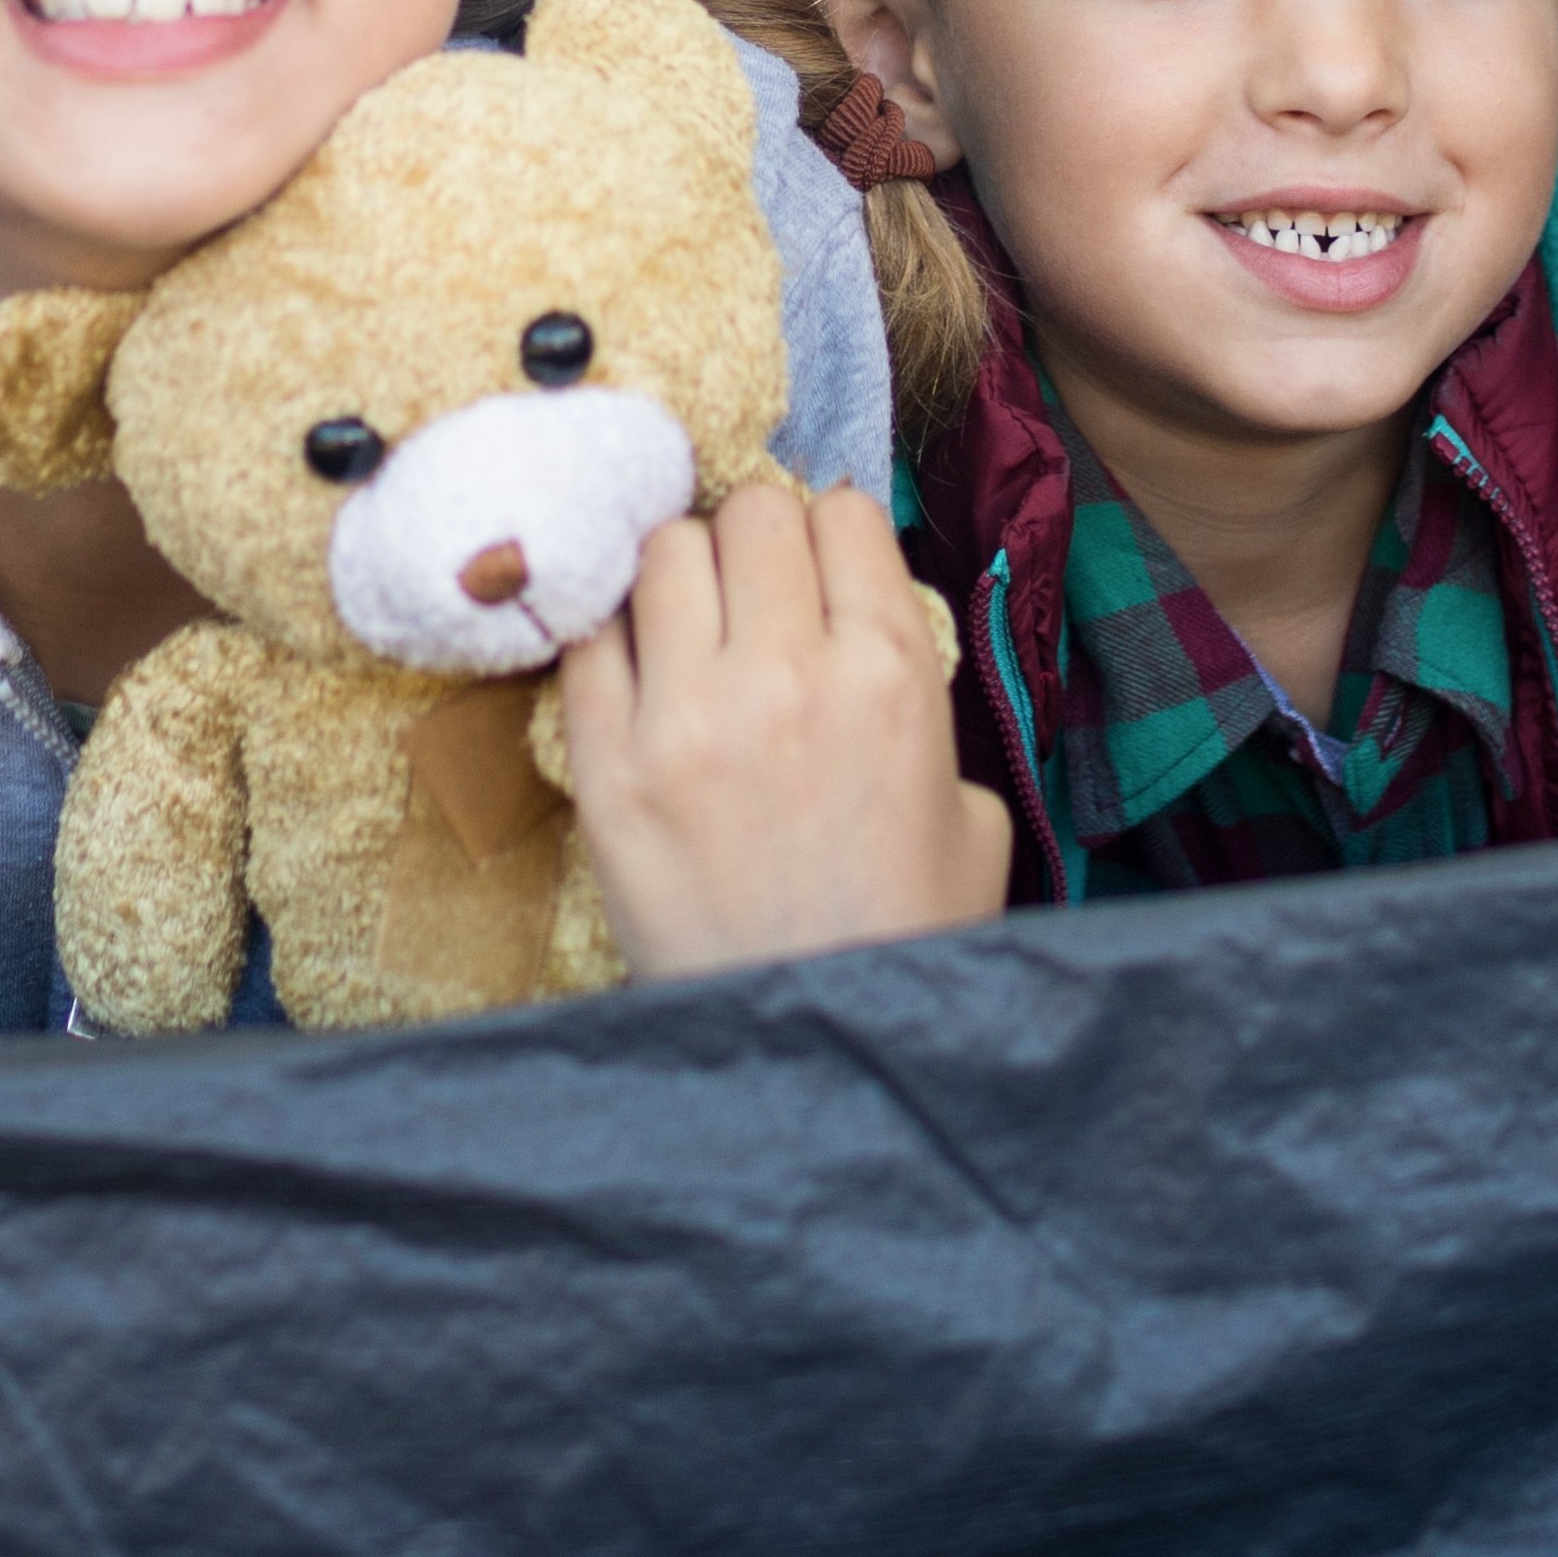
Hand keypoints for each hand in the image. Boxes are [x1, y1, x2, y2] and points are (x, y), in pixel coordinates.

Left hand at [552, 480, 1006, 972]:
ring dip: (682, 575)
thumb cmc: (902, 931)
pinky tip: (636, 671)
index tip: (821, 568)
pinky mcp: (604, 768)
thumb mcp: (969, 807)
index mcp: (889, 674)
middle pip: (748, 513)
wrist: (810, 1044)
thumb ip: (917, 696)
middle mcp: (786, 675)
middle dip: (755, 540)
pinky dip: (613, 639)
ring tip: (691, 628)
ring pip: (661, 553)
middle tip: (754, 594)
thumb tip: (860, 627)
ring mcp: (684, 718)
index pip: (841, 512)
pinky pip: (588, 641)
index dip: (830, 534)